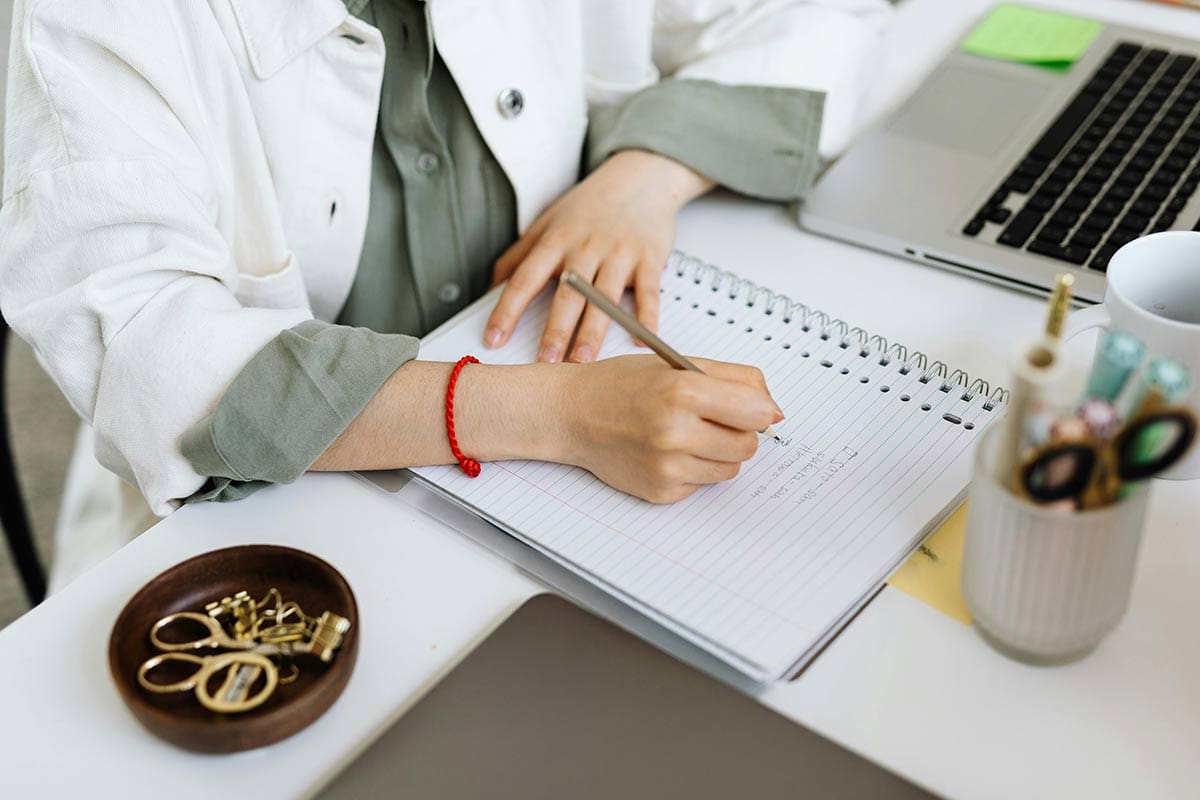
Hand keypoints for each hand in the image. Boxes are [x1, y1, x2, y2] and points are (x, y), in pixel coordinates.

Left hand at [484, 150, 714, 363]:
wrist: (639, 178)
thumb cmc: (590, 206)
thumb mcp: (546, 223)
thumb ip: (518, 256)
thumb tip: (490, 288)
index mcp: (556, 241)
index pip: (525, 280)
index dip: (507, 310)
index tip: (494, 338)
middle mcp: (586, 247)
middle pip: (568, 294)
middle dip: (556, 329)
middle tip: (546, 360)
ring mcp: (619, 253)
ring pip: (604, 298)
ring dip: (594, 331)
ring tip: (584, 359)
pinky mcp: (649, 259)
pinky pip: (648, 293)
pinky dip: (646, 317)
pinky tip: (639, 341)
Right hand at [556, 355, 783, 503]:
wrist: (573, 414)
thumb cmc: (624, 385)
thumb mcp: (678, 364)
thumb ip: (734, 379)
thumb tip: (774, 411)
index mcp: (683, 390)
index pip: (757, 412)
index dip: (756, 409)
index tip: (745, 407)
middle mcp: (675, 431)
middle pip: (749, 446)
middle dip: (737, 432)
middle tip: (708, 419)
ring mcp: (667, 465)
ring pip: (731, 469)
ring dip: (718, 453)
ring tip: (685, 434)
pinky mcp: (661, 491)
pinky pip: (704, 485)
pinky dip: (694, 469)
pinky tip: (666, 452)